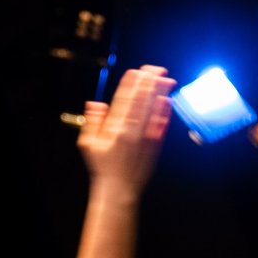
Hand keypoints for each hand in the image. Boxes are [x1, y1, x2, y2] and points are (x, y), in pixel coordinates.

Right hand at [78, 66, 172, 192]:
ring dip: (160, 94)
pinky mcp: (154, 146)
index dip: (130, 85)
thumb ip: (92, 122)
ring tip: (167, 79)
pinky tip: (168, 101)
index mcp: (114, 129)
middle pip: (141, 102)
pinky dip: (164, 113)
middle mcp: (131, 131)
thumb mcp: (88, 144)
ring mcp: (144, 138)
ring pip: (153, 111)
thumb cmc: (104, 168)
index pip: (123, 101)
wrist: (120, 189)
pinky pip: (161, 126)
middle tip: (155, 68)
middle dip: (148, 84)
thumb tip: (94, 104)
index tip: (135, 71)